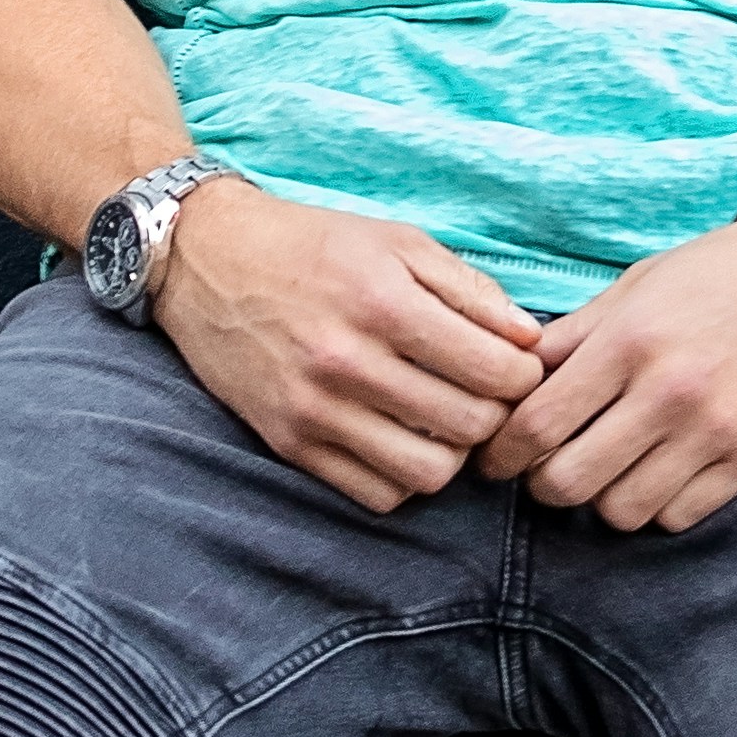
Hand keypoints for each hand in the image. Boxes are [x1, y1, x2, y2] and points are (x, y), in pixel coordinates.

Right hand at [147, 172, 547, 513]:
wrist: (205, 260)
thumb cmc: (312, 245)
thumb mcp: (397, 242)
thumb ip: (471, 290)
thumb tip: (531, 341)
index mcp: (384, 302)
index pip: (497, 372)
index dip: (525, 376)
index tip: (515, 367)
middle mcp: (348, 361)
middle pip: (471, 427)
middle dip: (495, 415)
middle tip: (484, 396)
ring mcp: (315, 409)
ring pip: (428, 474)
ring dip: (451, 453)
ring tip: (442, 421)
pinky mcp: (289, 443)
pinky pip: (375, 494)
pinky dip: (401, 476)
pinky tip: (400, 439)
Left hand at [474, 214, 736, 533]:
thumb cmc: (720, 275)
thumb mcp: (636, 285)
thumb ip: (572, 336)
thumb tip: (511, 377)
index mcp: (629, 342)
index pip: (537, 424)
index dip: (500, 454)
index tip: (493, 461)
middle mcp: (669, 393)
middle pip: (568, 482)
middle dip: (543, 484)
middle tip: (546, 469)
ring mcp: (714, 432)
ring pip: (621, 511)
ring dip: (602, 498)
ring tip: (607, 469)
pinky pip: (677, 517)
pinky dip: (656, 506)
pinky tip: (657, 473)